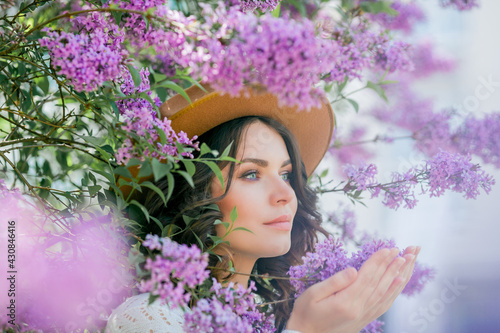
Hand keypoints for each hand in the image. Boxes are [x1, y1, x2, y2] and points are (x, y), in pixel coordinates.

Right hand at [286, 246, 419, 332]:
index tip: (388, 248)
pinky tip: (399, 283)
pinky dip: (393, 292)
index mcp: (346, 302)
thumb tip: (354, 270)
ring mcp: (363, 316)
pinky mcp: (364, 319)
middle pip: (379, 283)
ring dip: (396, 275)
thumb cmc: (305, 313)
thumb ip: (334, 282)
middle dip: (392, 265)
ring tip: (406, 261)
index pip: (367, 277)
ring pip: (385, 293)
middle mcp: (358, 309)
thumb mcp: (313, 294)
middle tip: (403, 250)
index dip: (378, 261)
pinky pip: (383, 304)